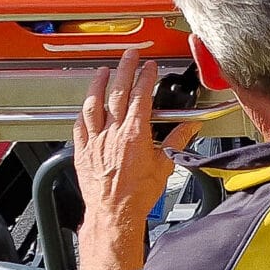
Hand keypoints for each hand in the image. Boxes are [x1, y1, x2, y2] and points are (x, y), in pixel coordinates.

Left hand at [71, 51, 198, 234]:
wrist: (114, 213)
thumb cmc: (137, 194)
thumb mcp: (164, 166)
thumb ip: (176, 141)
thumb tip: (190, 127)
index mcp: (134, 134)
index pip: (141, 96)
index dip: (146, 78)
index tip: (149, 68)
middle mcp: (112, 133)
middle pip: (118, 93)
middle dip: (125, 70)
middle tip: (129, 56)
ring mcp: (95, 141)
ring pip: (94, 105)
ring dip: (98, 85)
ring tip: (102, 71)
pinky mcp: (82, 152)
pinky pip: (79, 126)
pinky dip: (83, 113)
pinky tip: (84, 107)